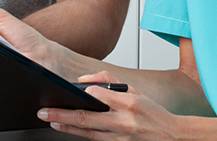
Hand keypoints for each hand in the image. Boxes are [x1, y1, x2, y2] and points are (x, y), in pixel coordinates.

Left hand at [37, 71, 183, 140]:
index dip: (83, 93)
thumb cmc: (152, 112)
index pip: (99, 95)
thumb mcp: (135, 90)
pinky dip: (79, 135)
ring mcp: (119, 138)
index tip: (67, 90)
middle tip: (44, 112)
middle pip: (86, 118)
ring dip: (66, 127)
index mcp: (129, 103)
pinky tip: (68, 129)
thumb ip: (110, 81)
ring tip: (51, 121)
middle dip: (62, 115)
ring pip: (86, 133)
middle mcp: (123, 122)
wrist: (171, 137)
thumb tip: (84, 82)